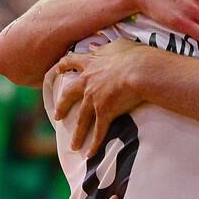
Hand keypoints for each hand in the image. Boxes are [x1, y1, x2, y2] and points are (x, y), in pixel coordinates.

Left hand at [53, 40, 154, 155]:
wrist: (141, 70)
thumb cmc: (135, 55)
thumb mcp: (119, 45)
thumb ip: (105, 46)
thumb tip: (95, 44)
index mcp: (91, 63)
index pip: (72, 62)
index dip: (64, 66)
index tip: (57, 69)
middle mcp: (88, 82)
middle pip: (69, 96)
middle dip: (62, 106)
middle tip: (57, 116)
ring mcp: (94, 98)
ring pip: (81, 120)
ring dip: (77, 134)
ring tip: (73, 146)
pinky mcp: (104, 112)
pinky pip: (98, 132)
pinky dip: (94, 144)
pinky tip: (89, 155)